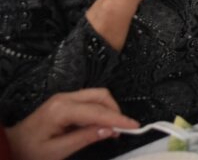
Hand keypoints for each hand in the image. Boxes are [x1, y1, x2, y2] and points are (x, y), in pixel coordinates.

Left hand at [6, 88, 137, 159]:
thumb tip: (109, 130)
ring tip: (112, 129)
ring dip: (109, 109)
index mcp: (61, 109)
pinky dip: (100, 109)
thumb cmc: (30, 151)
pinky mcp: (64, 101)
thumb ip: (84, 138)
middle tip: (122, 130)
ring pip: (97, 95)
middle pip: (100, 95)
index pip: (97, 111)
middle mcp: (64, 97)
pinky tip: (100, 124)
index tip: (135, 126)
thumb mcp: (57, 152)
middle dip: (115, 110)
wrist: (9, 144)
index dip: (118, 118)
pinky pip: (89, 100)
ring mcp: (64, 97)